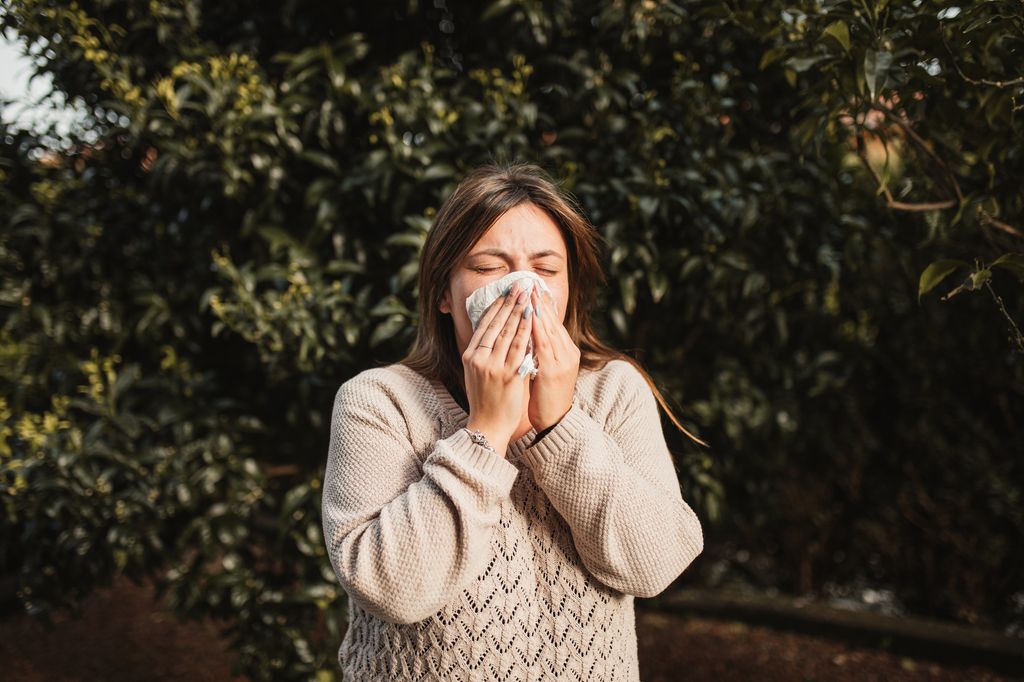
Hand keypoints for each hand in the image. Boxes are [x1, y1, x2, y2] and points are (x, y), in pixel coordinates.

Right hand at [462, 281, 534, 452]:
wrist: (487, 426)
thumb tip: (494, 331)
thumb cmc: (486, 400)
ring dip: (520, 311)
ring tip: (528, 295)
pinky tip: (533, 318)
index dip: (496, 305)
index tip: (506, 291)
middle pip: (496, 324)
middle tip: (520, 285)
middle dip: (510, 302)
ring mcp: (493, 366)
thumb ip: (485, 353)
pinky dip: (527, 331)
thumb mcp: (477, 373)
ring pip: (508, 332)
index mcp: (471, 355)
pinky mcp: (508, 375)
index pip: (484, 324)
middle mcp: (479, 358)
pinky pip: (519, 348)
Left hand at [527, 287, 580, 431]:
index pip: (554, 322)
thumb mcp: (545, 369)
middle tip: (529, 282)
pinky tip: (529, 317)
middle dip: (540, 301)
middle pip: (553, 321)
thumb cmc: (546, 397)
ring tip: (529, 293)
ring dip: (538, 310)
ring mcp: (562, 361)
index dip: (543, 305)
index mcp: (566, 351)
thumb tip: (527, 333)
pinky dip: (537, 329)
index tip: (532, 288)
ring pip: (549, 329)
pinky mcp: (554, 370)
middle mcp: (567, 353)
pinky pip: (544, 345)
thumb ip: (540, 351)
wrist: (555, 422)